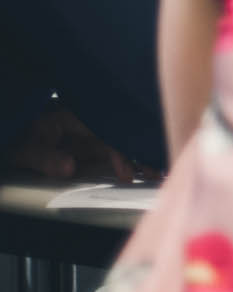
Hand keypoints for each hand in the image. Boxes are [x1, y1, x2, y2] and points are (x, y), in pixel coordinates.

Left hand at [7, 106, 155, 181]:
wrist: (8, 134)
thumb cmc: (13, 139)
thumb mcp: (22, 150)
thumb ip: (44, 158)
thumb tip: (70, 168)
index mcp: (73, 117)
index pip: (107, 132)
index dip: (120, 152)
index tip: (127, 173)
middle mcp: (85, 124)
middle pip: (120, 136)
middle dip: (139, 153)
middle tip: (158, 173)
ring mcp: (86, 134)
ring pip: (120, 143)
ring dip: (137, 157)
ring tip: (156, 174)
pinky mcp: (86, 145)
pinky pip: (112, 151)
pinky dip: (126, 160)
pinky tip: (138, 171)